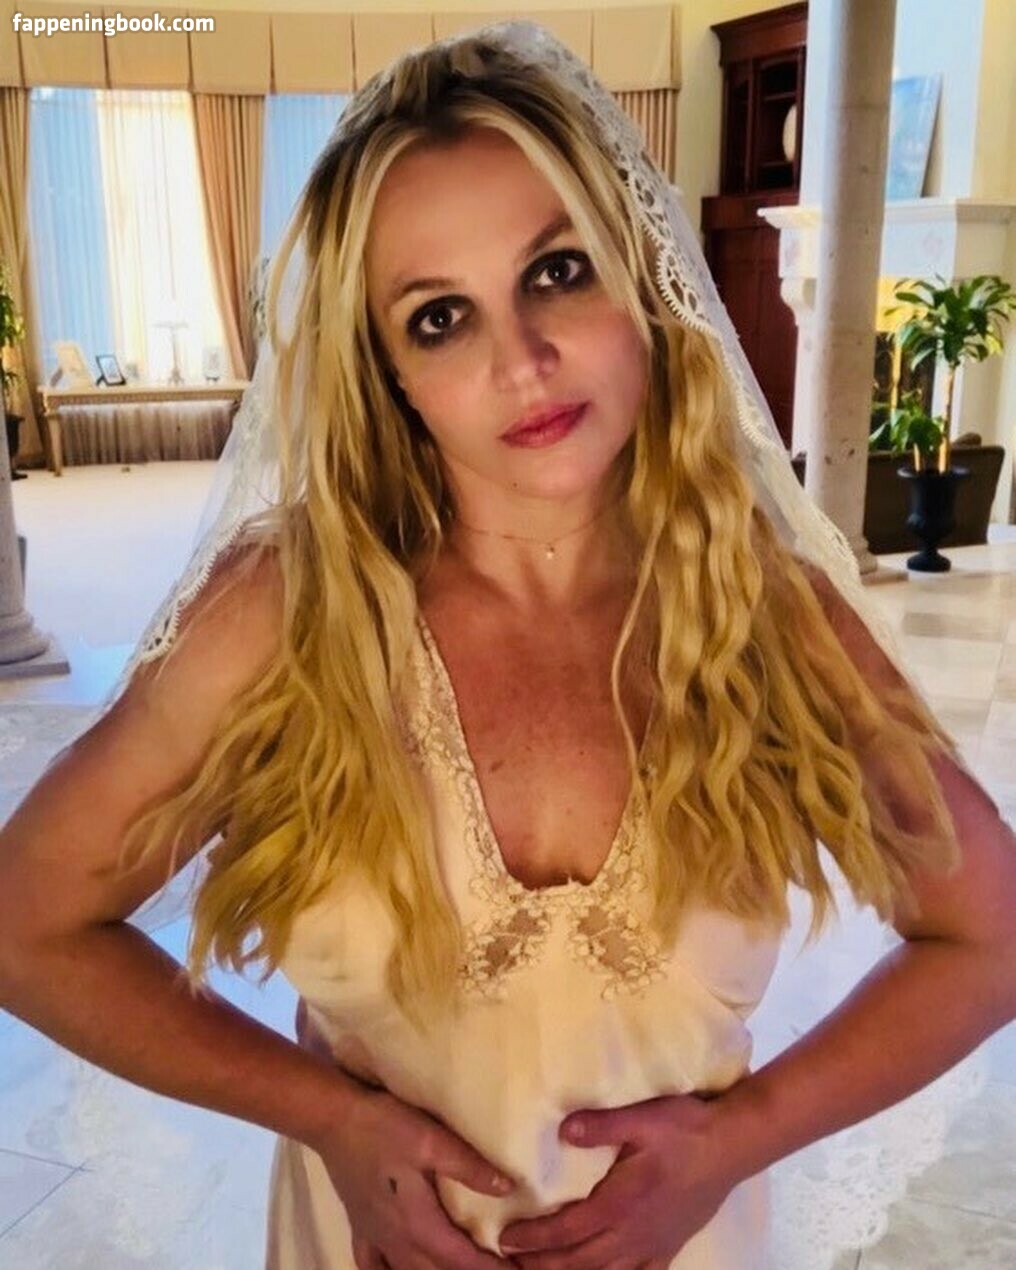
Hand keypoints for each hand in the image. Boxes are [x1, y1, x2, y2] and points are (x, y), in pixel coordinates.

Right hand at [314, 1083, 518, 1269]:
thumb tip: (508, 1188)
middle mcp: (396, 1240)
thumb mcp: (432, 1140)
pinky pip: (374, 1267)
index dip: (490, 1269)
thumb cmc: (384, 1126)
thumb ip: (469, 1167)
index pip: (461, 1259)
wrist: (333, 1119)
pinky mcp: (360, 1227)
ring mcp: (375, 1237)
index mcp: (418, 1223)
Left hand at [497, 1093, 739, 1268]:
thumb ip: (600, 1126)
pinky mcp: (670, 1248)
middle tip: (512, 1260)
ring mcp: (653, 1246)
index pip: (568, 1230)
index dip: (534, 1238)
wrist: (732, 1145)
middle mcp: (633, 1234)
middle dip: (542, 1263)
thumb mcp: (641, 1118)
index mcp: (620, 1203)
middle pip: (579, 1261)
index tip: (506, 1239)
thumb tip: (561, 1131)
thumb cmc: (685, 1129)